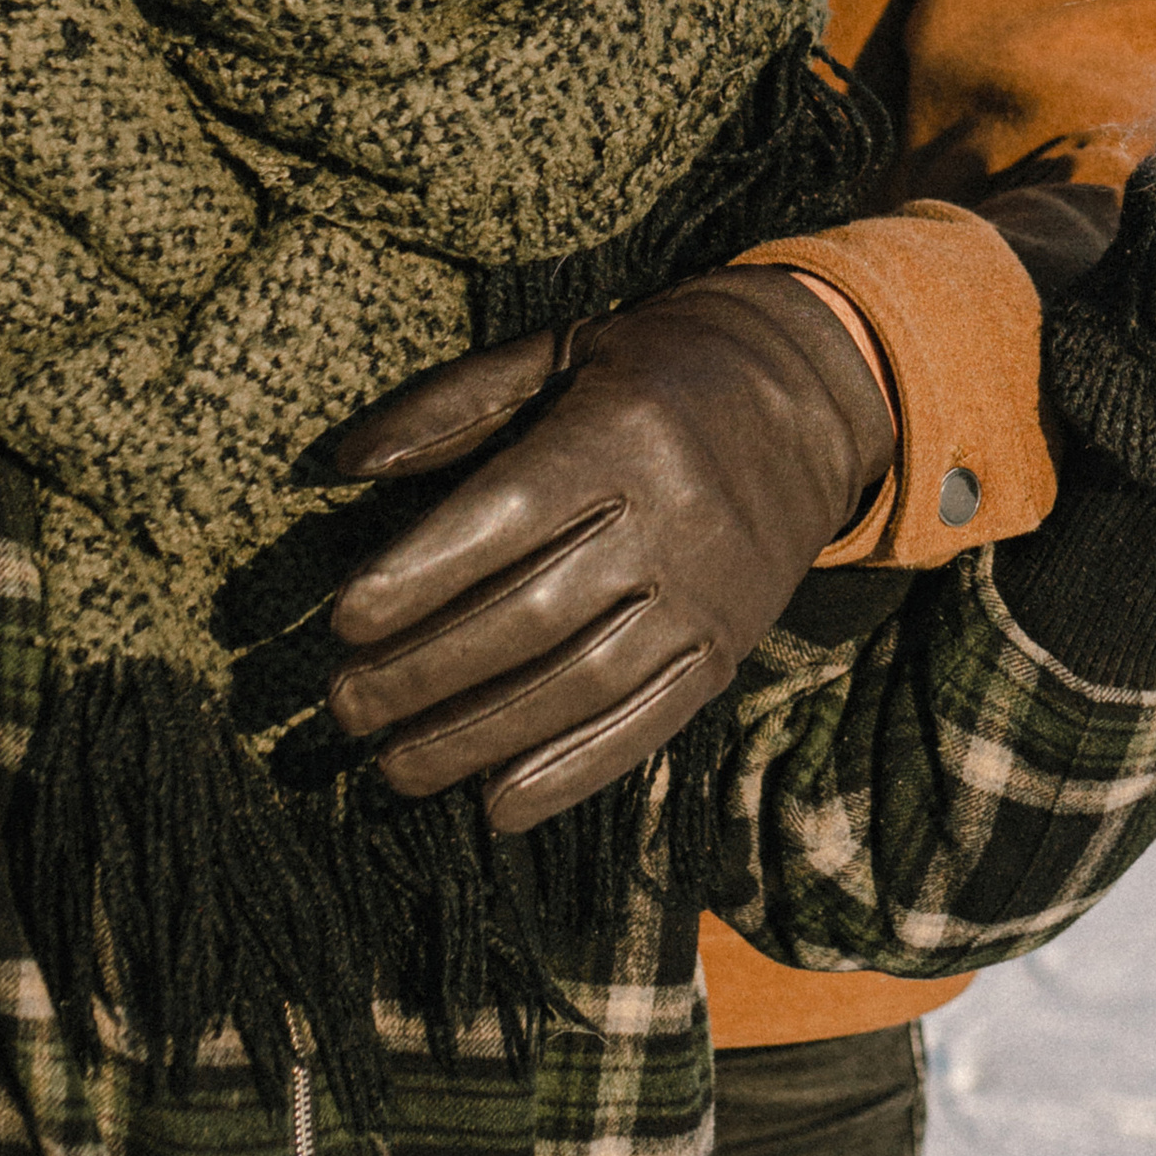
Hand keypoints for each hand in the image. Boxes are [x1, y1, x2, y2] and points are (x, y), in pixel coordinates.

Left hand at [326, 267, 898, 833]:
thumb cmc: (656, 371)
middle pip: (532, 616)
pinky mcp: (728, 648)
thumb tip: (347, 462)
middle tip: (344, 707)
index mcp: (619, 434)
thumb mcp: (560, 352)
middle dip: (425, 673)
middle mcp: (670, 519)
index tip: (343, 620)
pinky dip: (571, 773)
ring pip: (581, 684)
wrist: (812, 393)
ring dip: (478, 737)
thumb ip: (454, 403)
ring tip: (394, 766)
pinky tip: (497, 804)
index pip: (505, 518)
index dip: (420, 576)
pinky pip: (647, 723)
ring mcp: (705, 594)